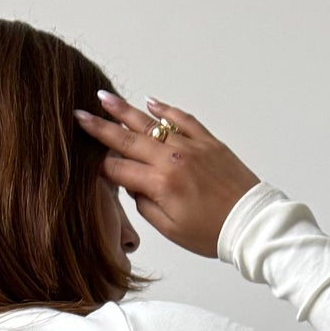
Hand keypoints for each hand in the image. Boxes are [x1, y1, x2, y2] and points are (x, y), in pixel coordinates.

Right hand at [72, 90, 257, 259]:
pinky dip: (165, 109)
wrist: (250, 222)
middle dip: (101, 127)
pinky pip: (182, 118)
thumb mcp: (171, 230)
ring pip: (151, 123)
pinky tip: (150, 102)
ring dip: (125, 110)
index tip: (83, 156)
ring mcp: (191, 146)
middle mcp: (172, 159)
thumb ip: (145, 206)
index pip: (120, 170)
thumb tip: (131, 186)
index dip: (100, 165)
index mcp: (161, 184)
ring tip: (104, 98)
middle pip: (128, 139)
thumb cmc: (211, 233)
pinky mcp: (208, 141)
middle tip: (79, 113)